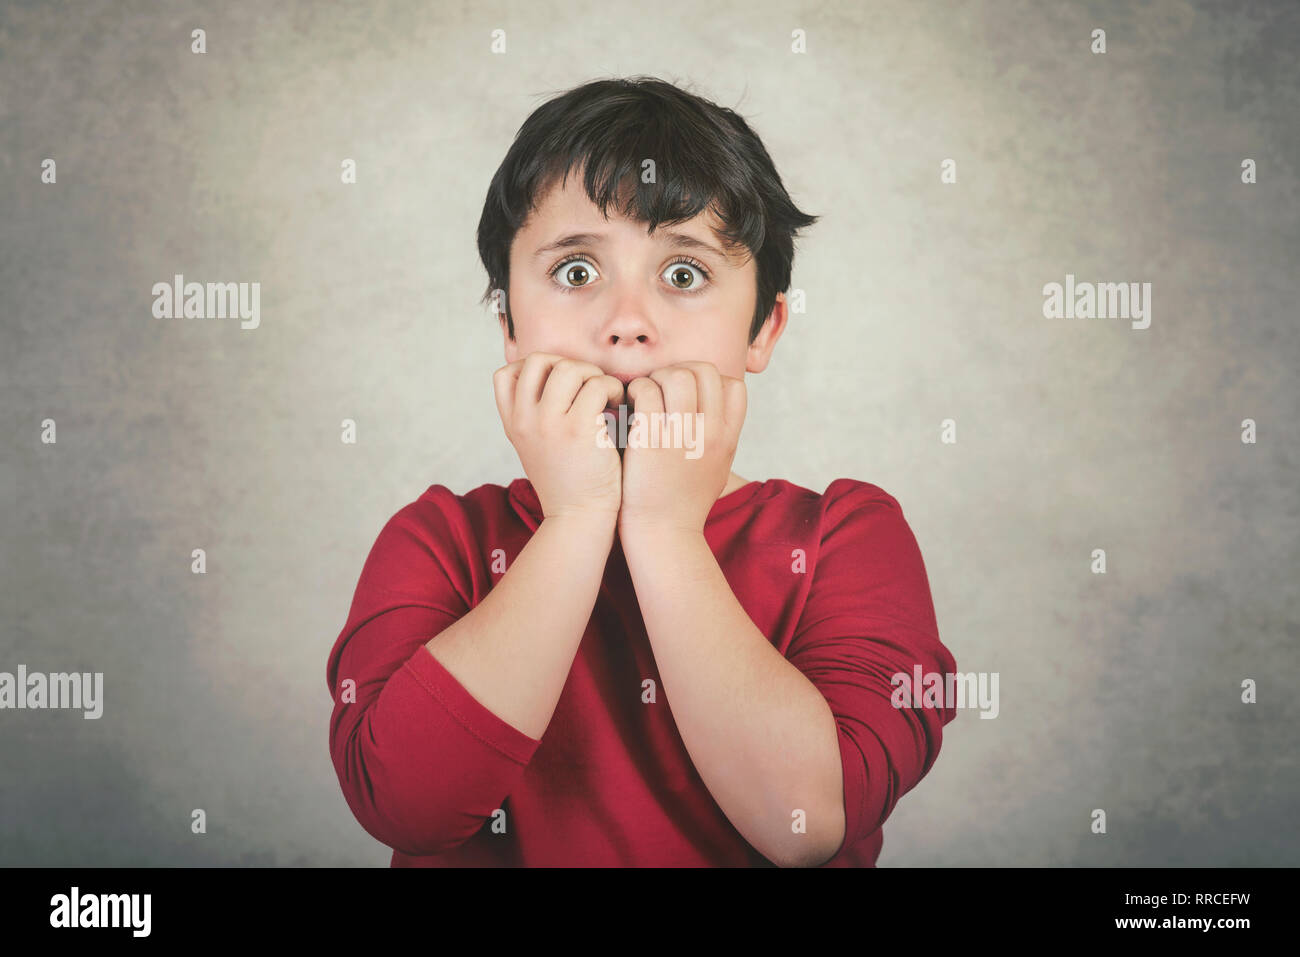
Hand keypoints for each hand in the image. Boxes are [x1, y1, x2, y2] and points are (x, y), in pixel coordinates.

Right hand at [493, 352, 625, 522]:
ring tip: (606, 396)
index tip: (559, 384)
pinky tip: (618, 407)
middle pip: (539, 361)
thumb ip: (536, 415)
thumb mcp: (537, 447)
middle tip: (588, 388)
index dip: (534, 369)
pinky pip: (597, 386)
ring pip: (569, 368)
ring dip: (594, 375)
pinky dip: (613, 389)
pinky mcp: (578, 429)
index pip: (505, 374)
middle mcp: (525, 421)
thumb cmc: (569, 481)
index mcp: (513, 424)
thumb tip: (559, 374)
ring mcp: (548, 424)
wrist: (580, 518)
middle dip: (569, 366)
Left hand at [618, 361, 745, 536]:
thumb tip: (719, 405)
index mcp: (727, 438)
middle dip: (680, 372)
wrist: (663, 532)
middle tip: (662, 390)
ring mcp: (680, 435)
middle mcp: (709, 433)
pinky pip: (645, 391)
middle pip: (704, 371)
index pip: (734, 385)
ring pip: (675, 376)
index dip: (710, 381)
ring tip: (645, 396)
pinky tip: (630, 407)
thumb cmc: (684, 501)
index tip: (691, 395)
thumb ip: (721, 435)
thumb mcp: (718, 467)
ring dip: (656, 378)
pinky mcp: (650, 439)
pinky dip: (635, 391)